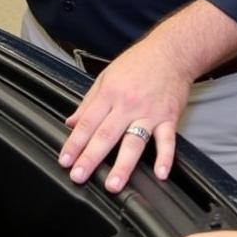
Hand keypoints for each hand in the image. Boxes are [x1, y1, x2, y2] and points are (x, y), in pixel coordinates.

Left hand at [59, 26, 189, 191]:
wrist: (171, 52)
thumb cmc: (138, 63)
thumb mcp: (106, 76)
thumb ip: (89, 101)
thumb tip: (72, 122)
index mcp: (110, 93)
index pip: (88, 122)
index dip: (74, 142)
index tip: (65, 160)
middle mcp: (128, 104)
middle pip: (106, 134)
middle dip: (90, 157)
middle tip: (78, 176)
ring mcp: (149, 113)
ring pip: (133, 142)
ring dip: (123, 165)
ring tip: (113, 184)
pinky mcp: (169, 118)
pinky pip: (167, 141)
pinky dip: (165, 157)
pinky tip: (161, 173)